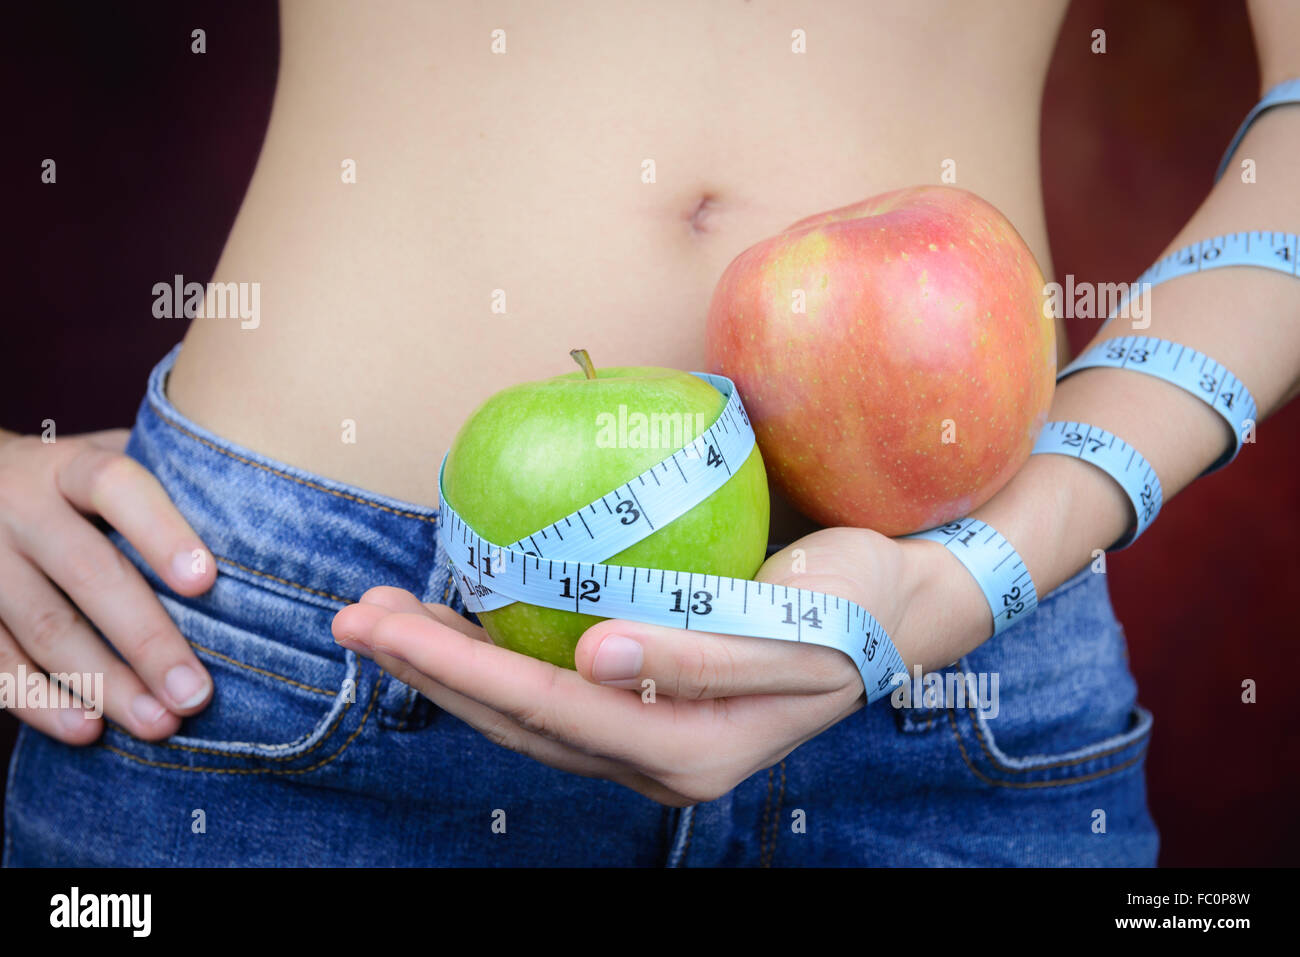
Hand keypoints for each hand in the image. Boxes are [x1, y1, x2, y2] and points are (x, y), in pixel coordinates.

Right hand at [0, 429, 216, 743]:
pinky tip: (86, 729)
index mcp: (67, 465)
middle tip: (197, 693)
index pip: (115, 485)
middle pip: (86, 572)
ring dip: (103, 682)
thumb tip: (259, 534)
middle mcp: (18, 505)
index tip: (207, 581)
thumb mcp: (110, 458)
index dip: (160, 531)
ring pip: (42, 625)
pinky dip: (39, 701)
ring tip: (158, 723)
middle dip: (146, 638)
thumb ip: (169, 484)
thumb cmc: (74, 482)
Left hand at [332, 526, 974, 805]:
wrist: (900, 608)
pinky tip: (460, 623)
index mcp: (689, 750)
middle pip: (518, 720)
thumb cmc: (856, 605)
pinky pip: (551, 690)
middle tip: (355, 617)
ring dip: (450, 667)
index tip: (387, 620)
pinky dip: (496, 658)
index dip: (461, 666)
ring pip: (525, 713)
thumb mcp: (798, 628)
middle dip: (430, 670)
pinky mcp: (646, 702)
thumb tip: (593, 655)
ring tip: (383, 617)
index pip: (550, 708)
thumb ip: (699, 652)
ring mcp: (649, 736)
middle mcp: (657, 758)